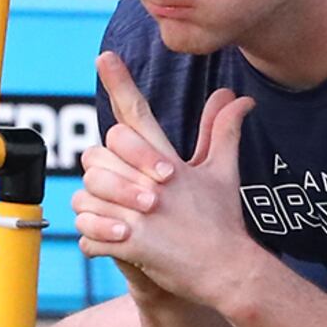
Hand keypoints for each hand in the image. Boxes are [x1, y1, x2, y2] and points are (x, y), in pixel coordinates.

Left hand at [72, 52, 260, 308]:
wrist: (227, 270)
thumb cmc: (223, 222)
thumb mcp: (224, 172)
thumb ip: (224, 131)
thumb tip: (240, 98)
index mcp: (168, 160)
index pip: (138, 114)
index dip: (121, 83)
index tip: (104, 57)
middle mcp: (150, 181)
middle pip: (97, 155)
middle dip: (100, 173)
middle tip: (117, 191)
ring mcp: (138, 212)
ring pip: (85, 195)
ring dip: (93, 209)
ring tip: (112, 221)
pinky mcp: (129, 243)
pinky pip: (88, 234)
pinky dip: (92, 241)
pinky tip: (109, 245)